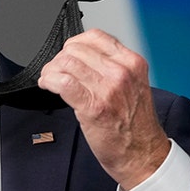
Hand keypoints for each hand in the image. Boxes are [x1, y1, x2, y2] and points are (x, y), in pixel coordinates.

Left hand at [38, 28, 171, 190]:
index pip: (95, 36)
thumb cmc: (135, 125)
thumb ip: (113, 68)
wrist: (142, 154)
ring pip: (66, 63)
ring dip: (51, 70)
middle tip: (55, 70)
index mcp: (132, 63)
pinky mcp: (92, 106)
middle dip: (60, 58)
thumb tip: (83, 57)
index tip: (68, 54)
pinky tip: (48, 85)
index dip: (75, 44)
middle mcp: (121, 72)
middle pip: (76, 49)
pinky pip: (62, 82)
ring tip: (49, 79)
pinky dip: (49, 81)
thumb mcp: (132, 85)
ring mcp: (108, 89)